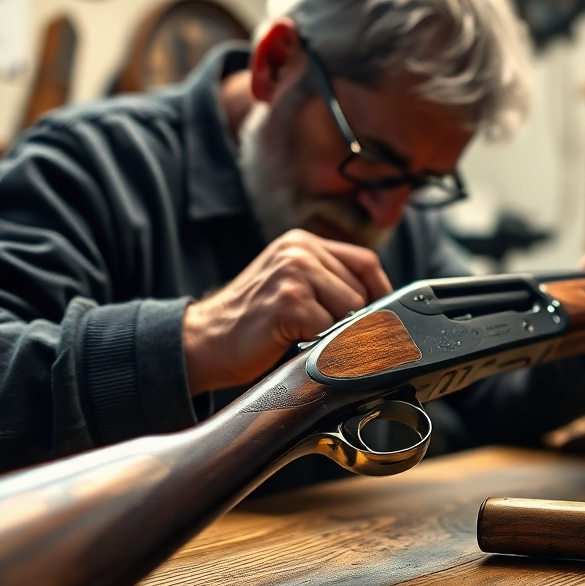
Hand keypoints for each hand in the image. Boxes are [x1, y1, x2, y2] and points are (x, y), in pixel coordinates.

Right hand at [183, 229, 391, 394]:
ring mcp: (293, 274)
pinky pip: (329, 329)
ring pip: (350, 310)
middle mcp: (298, 251)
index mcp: (301, 242)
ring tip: (299, 331)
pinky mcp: (290, 302)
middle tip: (315, 329)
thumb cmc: (252, 319)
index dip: (378, 291)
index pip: (365, 261)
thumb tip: (379, 303)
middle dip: (349, 318)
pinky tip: (289, 338)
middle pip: (361, 290)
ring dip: (331, 330)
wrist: (205, 340)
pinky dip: (316, 343)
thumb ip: (327, 280)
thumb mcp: (290, 283)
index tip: (376, 313)